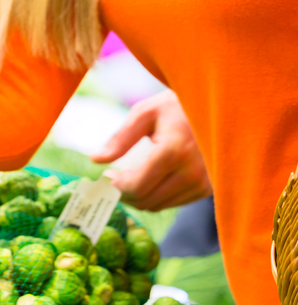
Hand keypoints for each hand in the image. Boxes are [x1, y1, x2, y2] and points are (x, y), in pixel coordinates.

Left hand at [90, 90, 210, 210]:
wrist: (217, 110)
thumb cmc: (174, 107)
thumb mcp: (144, 113)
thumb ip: (120, 139)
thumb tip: (95, 159)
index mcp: (173, 150)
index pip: (137, 186)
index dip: (115, 187)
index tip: (106, 176)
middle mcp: (191, 171)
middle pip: (145, 200)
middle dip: (124, 193)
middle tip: (114, 177)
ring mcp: (203, 183)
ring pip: (158, 205)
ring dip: (139, 196)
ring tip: (130, 176)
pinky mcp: (208, 189)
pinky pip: (172, 203)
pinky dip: (156, 195)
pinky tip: (151, 178)